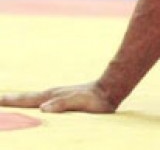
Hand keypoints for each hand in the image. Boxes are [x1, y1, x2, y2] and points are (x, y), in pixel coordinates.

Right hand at [0, 82, 118, 113]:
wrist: (109, 90)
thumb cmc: (95, 99)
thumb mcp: (79, 101)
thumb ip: (62, 104)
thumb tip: (42, 109)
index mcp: (50, 97)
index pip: (25, 100)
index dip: (9, 101)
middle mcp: (50, 95)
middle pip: (25, 98)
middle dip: (8, 100)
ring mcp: (55, 96)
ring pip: (32, 99)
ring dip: (17, 101)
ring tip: (5, 101)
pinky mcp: (62, 99)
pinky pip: (41, 102)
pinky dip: (30, 103)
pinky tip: (31, 106)